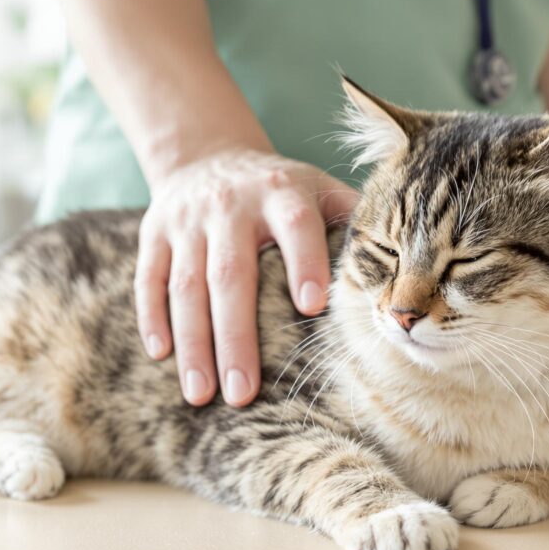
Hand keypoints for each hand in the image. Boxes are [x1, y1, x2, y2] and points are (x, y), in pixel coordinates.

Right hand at [135, 149, 358, 406]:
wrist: (205, 153)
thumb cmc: (279, 190)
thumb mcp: (317, 189)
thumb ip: (352, 222)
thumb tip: (400, 269)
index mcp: (281, 192)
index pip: (295, 225)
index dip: (304, 262)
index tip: (312, 309)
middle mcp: (230, 204)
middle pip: (230, 275)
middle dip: (236, 337)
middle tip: (244, 394)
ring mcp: (186, 221)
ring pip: (186, 287)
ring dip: (193, 344)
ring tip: (202, 395)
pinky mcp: (154, 234)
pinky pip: (148, 279)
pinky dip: (152, 318)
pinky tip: (161, 356)